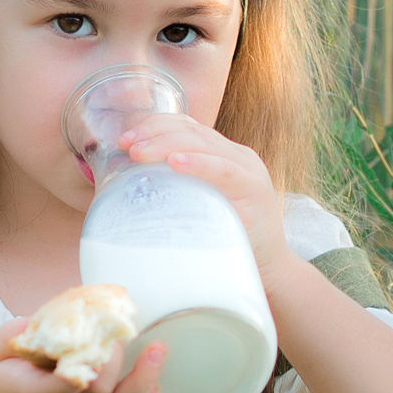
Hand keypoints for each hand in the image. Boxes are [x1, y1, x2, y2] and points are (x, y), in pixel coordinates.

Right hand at [0, 319, 165, 392]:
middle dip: (113, 359)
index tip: (87, 347)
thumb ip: (15, 333)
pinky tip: (156, 389)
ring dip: (143, 379)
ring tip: (157, 349)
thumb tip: (52, 317)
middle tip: (113, 330)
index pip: (57, 389)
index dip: (75, 373)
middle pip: (98, 392)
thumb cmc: (9, 374)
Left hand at [116, 115, 294, 273]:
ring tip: (139, 152)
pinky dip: (198, 163)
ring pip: (203, 144)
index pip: (187, 127)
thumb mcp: (199, 206)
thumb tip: (129, 188)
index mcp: (224, 154)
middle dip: (153, 133)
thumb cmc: (227, 239)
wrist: (268, 267)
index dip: (154, 126)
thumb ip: (178, 191)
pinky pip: (224, 170)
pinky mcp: (254, 189)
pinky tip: (175, 163)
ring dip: (166, 144)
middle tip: (125, 145)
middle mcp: (237, 155)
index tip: (124, 140)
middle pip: (191, 131)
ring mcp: (248, 169)